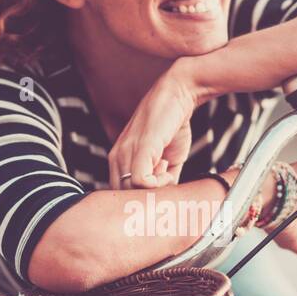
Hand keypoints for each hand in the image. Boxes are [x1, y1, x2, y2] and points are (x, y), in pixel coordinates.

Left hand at [108, 65, 197, 189]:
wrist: (178, 95)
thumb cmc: (173, 126)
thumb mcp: (166, 160)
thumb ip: (163, 180)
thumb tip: (167, 200)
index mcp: (118, 159)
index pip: (119, 195)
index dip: (141, 198)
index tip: (160, 186)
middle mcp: (117, 156)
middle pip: (125, 196)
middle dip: (147, 196)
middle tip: (166, 181)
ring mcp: (126, 151)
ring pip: (132, 191)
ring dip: (155, 189)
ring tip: (167, 170)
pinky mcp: (141, 147)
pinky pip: (140, 181)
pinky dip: (157, 183)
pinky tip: (167, 168)